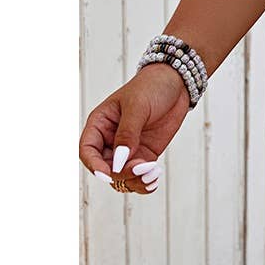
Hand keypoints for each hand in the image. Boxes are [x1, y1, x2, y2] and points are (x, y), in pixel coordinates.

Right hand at [78, 63, 189, 194]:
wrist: (177, 82)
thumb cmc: (151, 87)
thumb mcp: (137, 106)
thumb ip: (127, 134)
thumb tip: (118, 162)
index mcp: (100, 124)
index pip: (87, 151)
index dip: (94, 166)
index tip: (109, 174)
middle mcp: (110, 140)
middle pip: (105, 168)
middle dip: (121, 174)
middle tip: (142, 167)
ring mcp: (128, 149)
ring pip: (122, 177)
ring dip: (135, 181)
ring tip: (153, 173)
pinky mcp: (144, 154)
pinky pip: (139, 175)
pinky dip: (145, 182)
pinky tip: (154, 180)